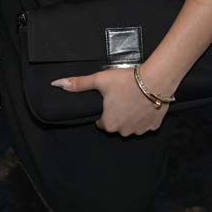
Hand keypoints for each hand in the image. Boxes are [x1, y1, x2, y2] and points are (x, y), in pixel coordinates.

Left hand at [51, 67, 168, 135]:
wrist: (154, 80)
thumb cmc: (125, 81)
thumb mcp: (99, 80)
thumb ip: (78, 84)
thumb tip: (57, 84)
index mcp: (109, 124)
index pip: (101, 123)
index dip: (103, 111)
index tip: (107, 100)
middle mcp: (124, 131)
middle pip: (116, 125)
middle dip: (117, 114)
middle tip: (120, 97)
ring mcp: (140, 130)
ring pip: (131, 126)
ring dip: (130, 117)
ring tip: (132, 99)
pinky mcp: (153, 126)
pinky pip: (145, 124)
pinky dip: (144, 116)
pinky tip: (144, 104)